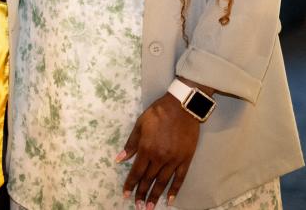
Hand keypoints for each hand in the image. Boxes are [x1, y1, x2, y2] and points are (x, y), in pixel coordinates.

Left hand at [118, 91, 201, 208]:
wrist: (181, 106)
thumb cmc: (158, 113)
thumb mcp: (140, 125)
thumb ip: (131, 144)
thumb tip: (120, 159)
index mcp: (146, 149)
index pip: (137, 172)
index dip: (131, 184)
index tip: (126, 195)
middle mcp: (159, 157)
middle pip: (149, 180)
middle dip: (142, 194)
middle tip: (138, 206)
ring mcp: (173, 160)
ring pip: (163, 182)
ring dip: (156, 196)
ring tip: (150, 207)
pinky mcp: (186, 159)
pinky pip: (179, 178)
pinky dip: (174, 190)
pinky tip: (170, 200)